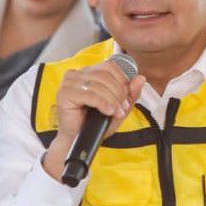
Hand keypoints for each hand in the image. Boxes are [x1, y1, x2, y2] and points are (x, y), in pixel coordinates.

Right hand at [42, 60, 145, 181]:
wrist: (78, 140)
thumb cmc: (96, 123)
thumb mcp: (119, 107)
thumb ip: (130, 93)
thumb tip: (141, 78)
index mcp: (88, 72)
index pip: (110, 66)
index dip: (122, 80)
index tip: (127, 98)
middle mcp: (77, 74)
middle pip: (105, 75)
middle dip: (119, 92)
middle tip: (123, 108)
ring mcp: (68, 83)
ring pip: (98, 85)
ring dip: (112, 100)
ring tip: (117, 112)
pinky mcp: (64, 94)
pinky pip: (90, 95)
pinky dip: (103, 104)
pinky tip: (108, 112)